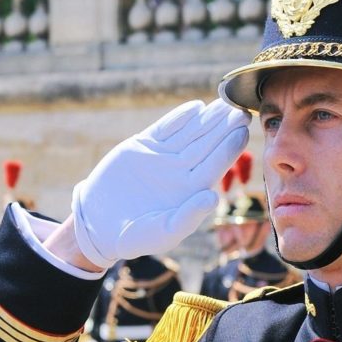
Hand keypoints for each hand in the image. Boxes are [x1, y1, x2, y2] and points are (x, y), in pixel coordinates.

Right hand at [72, 100, 249, 267]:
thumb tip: (213, 197)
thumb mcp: (164, 233)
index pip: (216, 165)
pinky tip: (196, 107)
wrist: (99, 225)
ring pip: (190, 133)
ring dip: (207, 118)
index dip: (229, 148)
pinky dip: (179, 117)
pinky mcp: (143, 147)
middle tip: (241, 110)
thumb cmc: (136, 237)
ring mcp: (163, 157)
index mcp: (191, 190)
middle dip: (224, 127)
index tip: (243, 131)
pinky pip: (165, 128)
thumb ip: (189, 216)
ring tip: (225, 103)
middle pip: (207, 144)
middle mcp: (181, 171)